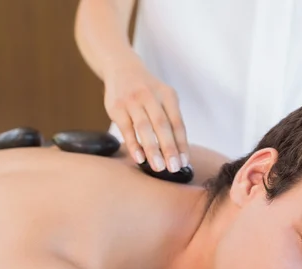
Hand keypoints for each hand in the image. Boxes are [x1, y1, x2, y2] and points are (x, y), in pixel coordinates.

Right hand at [103, 57, 188, 172]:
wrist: (121, 68)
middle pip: (162, 125)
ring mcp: (132, 101)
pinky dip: (133, 144)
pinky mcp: (116, 107)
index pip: (177, 123)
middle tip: (173, 168)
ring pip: (144, 128)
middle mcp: (150, 96)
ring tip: (158, 167)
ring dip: (152, 149)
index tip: (185, 162)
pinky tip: (139, 158)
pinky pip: (126, 129)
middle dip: (169, 149)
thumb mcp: (163, 98)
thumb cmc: (147, 91)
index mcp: (167, 95)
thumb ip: (170, 120)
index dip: (182, 143)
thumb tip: (178, 153)